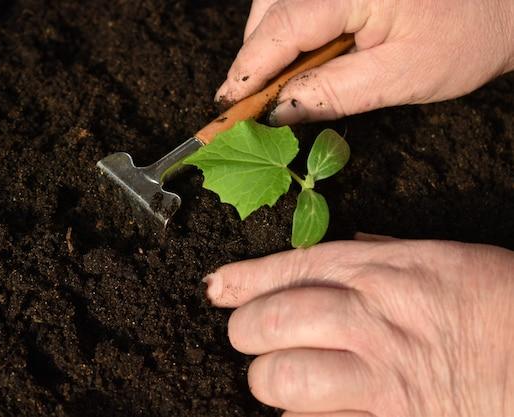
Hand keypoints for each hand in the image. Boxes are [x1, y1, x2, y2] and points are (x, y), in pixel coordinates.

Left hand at [204, 234, 513, 415]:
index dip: (242, 279)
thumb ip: (380, 256)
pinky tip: (310, 410)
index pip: (288, 269)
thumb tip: (337, 252)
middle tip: (254, 336)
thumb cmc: (498, 303)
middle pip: (268, 323)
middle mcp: (370, 320)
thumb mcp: (438, 259)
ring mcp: (378, 378)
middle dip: (247, 331)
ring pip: (280, 379)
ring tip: (281, 378)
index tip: (216, 287)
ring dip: (270, 381)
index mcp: (381, 272)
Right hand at [215, 0, 513, 123]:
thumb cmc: (466, 36)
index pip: (280, 28)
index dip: (249, 70)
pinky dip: (289, 30)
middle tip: (255, 101)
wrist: (505, 4)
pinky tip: (301, 56)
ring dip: (270, 44)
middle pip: (269, 10)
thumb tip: (279, 110)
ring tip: (279, 82)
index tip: (226, 104)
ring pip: (277, 4)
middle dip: (256, 58)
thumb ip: (334, 92)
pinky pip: (297, 1)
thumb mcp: (401, 76)